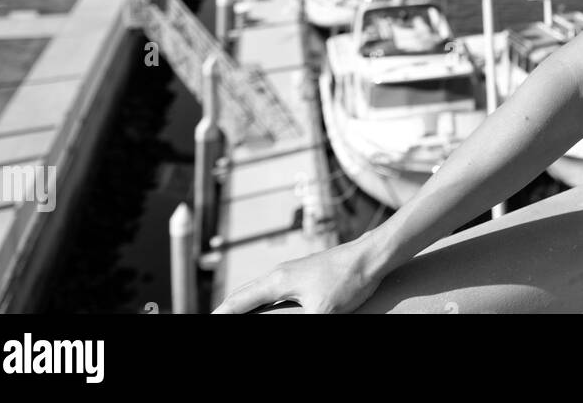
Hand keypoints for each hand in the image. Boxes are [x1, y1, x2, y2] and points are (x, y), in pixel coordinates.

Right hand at [212, 237, 380, 313]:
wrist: (373, 256)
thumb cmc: (349, 281)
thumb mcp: (321, 313)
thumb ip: (299, 325)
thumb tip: (284, 325)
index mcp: (277, 281)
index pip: (237, 302)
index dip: (221, 315)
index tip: (208, 322)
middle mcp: (280, 273)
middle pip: (243, 294)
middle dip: (227, 310)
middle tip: (215, 319)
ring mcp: (293, 271)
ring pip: (258, 290)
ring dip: (243, 304)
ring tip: (233, 314)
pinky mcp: (306, 274)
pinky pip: (274, 289)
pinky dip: (261, 299)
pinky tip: (267, 306)